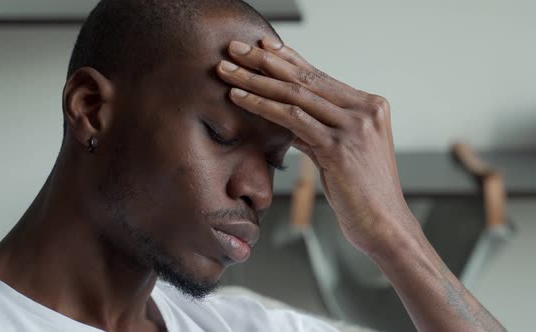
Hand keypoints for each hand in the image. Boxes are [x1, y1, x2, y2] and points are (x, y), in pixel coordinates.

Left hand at [216, 38, 419, 256]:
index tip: (261, 47)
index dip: (288, 59)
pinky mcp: (339, 146)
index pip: (320, 76)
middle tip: (235, 48)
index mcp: (370, 106)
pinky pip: (293, 120)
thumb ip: (319, 132)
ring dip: (255, 81)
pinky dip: (262, 106)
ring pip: (296, 95)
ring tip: (227, 71)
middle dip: (264, 62)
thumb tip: (290, 120)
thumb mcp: (340, 154)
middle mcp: (365, 110)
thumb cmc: (361, 193)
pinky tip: (239, 98)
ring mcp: (354, 126)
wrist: (383, 225)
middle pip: (305, 79)